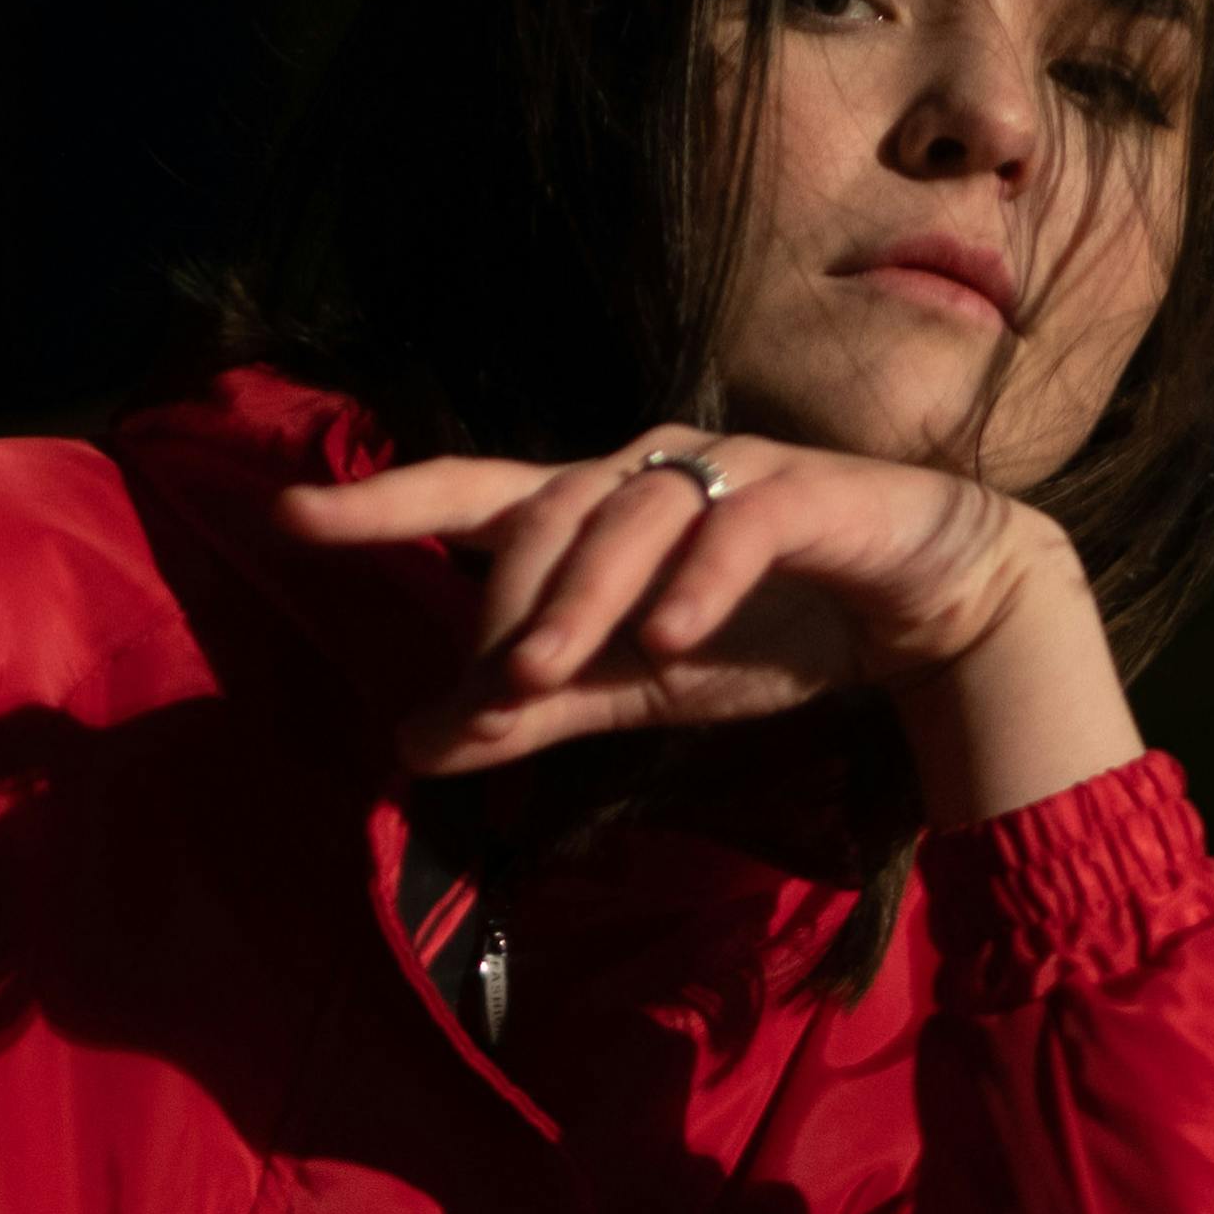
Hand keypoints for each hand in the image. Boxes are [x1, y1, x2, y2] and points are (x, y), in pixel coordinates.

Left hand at [285, 427, 1141, 823]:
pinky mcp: (805, 492)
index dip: (382, 505)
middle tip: (493, 688)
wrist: (924, 611)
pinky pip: (737, 526)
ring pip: (628, 514)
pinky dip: (697, 582)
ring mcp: (726, 473)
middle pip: (545, 512)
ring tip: (547, 674)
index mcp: (593, 509)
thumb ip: (528, 711)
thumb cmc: (766, 632)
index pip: (470, 495)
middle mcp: (646, 471)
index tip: (288, 515)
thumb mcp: (630, 686)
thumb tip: (407, 742)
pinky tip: (671, 640)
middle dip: (508, 601)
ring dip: (580, 598)